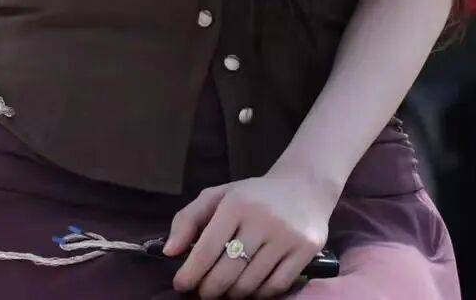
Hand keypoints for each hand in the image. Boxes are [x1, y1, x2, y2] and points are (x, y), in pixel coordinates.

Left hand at [163, 168, 333, 297]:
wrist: (304, 186)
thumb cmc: (254, 195)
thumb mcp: (219, 196)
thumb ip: (189, 219)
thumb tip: (169, 252)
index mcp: (237, 202)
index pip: (206, 250)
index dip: (190, 274)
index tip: (181, 284)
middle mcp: (262, 218)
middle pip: (227, 273)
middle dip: (209, 290)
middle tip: (204, 292)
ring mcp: (287, 235)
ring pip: (250, 285)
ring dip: (233, 294)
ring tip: (226, 289)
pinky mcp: (306, 250)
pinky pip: (276, 287)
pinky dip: (259, 294)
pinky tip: (251, 287)